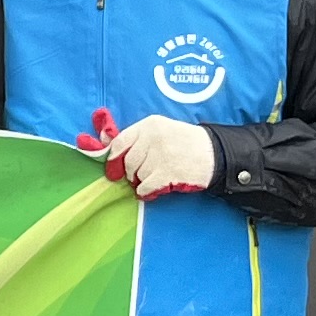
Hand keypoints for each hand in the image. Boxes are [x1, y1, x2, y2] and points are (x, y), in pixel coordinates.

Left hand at [101, 116, 218, 198]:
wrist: (215, 153)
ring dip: (143, 180)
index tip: (114, 167)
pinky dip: (146, 191)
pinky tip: (154, 188)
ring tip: (156, 176)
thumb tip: (100, 140)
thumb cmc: (184, 142)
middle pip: (128, 161)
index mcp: (150, 124)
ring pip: (138, 175)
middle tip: (140, 174)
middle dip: (131, 172)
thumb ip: (135, 136)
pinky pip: (145, 187)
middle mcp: (154, 137)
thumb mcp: (161, 130)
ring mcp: (161, 155)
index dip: (114, 157)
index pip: (120, 141)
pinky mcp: (168, 173)